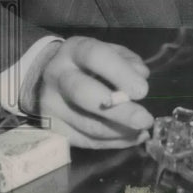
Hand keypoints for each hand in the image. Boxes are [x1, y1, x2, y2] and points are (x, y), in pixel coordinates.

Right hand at [38, 37, 153, 148]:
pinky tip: (131, 138)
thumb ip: (128, 62)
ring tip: (142, 131)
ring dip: (119, 132)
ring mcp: (50, 105)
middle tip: (144, 120)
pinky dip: (112, 142)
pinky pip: (84, 141)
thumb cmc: (89, 63)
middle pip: (84, 94)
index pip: (95, 56)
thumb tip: (140, 79)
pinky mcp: (52, 129)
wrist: (47, 76)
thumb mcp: (110, 51)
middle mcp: (57, 76)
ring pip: (85, 124)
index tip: (142, 91)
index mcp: (74, 50)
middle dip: (119, 110)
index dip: (120, 73)